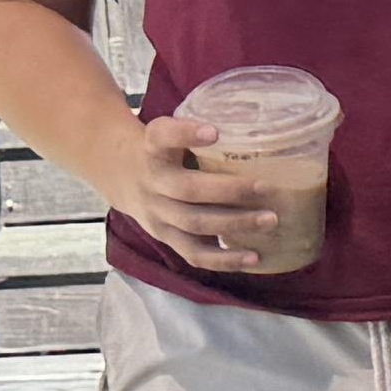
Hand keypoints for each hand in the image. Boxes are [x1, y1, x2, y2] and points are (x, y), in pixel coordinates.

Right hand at [111, 110, 280, 273]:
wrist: (121, 175)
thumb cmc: (164, 151)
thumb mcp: (170, 133)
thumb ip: (198, 133)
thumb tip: (260, 130)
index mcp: (152, 147)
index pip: (162, 136)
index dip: (186, 133)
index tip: (214, 131)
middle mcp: (151, 181)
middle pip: (188, 189)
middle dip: (229, 191)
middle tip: (266, 188)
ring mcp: (156, 214)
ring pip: (194, 224)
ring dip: (234, 224)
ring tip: (270, 221)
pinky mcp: (165, 237)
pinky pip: (194, 254)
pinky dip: (224, 259)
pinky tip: (254, 258)